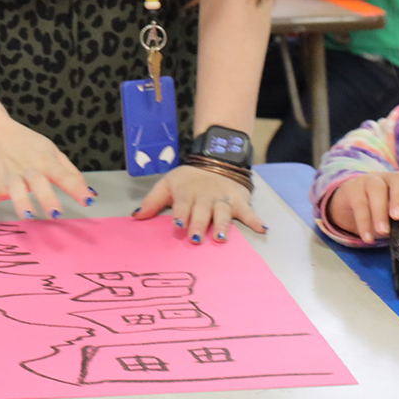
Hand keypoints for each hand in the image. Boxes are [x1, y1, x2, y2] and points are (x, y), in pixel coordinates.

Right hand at [0, 83, 92, 218]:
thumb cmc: (24, 143)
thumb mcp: (50, 151)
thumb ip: (69, 172)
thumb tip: (90, 192)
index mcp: (45, 160)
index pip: (64, 174)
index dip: (76, 187)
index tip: (87, 200)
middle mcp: (29, 168)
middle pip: (40, 182)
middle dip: (48, 198)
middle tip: (56, 213)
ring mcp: (10, 175)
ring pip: (16, 189)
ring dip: (21, 202)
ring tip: (27, 215)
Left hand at [134, 164, 265, 243]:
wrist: (216, 160)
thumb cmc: (189, 178)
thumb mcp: (168, 183)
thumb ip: (153, 201)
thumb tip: (136, 216)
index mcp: (187, 193)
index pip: (183, 204)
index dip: (181, 214)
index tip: (178, 224)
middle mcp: (206, 197)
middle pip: (202, 212)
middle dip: (199, 224)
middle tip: (195, 238)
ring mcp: (224, 199)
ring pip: (223, 212)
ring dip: (222, 225)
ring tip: (220, 237)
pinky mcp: (239, 201)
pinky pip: (248, 212)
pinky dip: (255, 220)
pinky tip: (262, 229)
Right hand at [324, 170, 398, 241]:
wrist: (351, 208)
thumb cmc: (379, 213)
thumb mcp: (393, 219)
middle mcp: (389, 178)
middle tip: (398, 217)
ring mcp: (370, 180)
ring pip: (377, 189)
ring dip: (380, 211)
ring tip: (383, 230)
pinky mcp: (352, 188)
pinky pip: (359, 203)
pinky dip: (363, 222)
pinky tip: (367, 237)